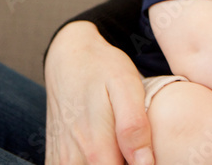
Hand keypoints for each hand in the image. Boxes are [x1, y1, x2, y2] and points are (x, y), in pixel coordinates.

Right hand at [44, 21, 154, 164]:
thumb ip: (134, 126)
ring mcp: (61, 161)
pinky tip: (113, 150)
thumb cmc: (103, 69)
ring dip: (113, 162)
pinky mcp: (56, 159)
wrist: (68, 58)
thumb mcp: (126, 86)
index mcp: (94, 147)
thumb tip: (145, 164)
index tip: (155, 157)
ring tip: (128, 148)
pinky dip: (94, 163)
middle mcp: (73, 160)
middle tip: (143, 149)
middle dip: (127, 164)